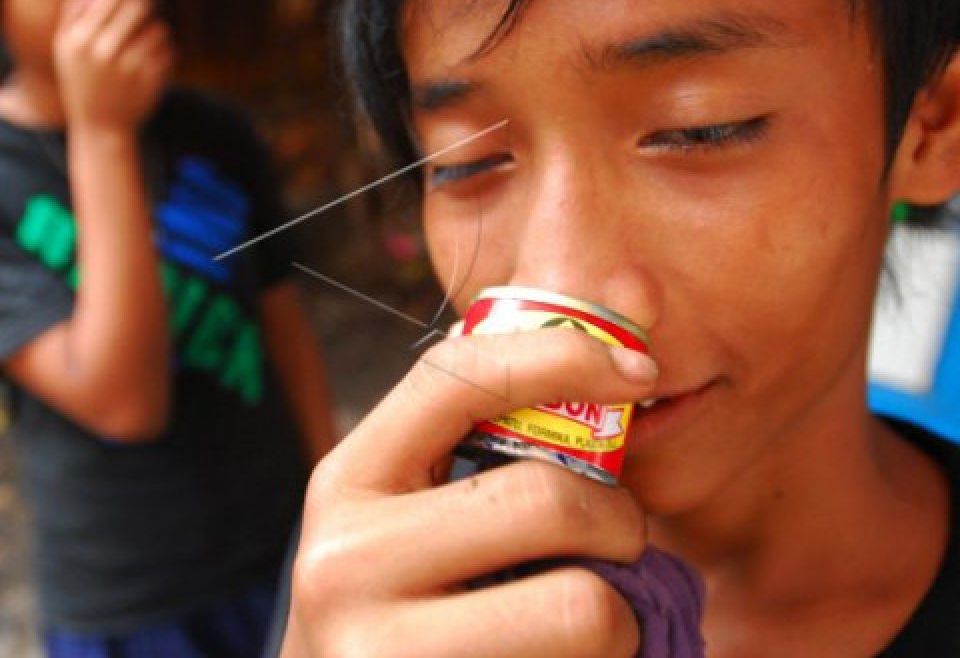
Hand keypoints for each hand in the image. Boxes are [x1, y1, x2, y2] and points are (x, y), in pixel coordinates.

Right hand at [53, 0, 173, 133]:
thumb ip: (73, 16)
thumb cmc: (83, 82)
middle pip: (137, 5)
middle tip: (140, 22)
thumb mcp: (66, 51)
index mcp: (77, 40)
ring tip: (145, 48)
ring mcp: (126, 66)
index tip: (120, 10)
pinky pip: (169, 51)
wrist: (100, 128)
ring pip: (158, 29)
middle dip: (142, 11)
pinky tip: (153, 66)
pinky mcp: (149, 81)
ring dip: (155, 36)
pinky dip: (164, 56)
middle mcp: (100, 51)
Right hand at [284, 329, 658, 657]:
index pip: (455, 377)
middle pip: (549, 498)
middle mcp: (345, 562)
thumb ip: (461, 462)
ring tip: (588, 630)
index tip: (639, 371)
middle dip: (620, 523)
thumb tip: (579, 361)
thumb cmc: (392, 621)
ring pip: (587, 606)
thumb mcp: (394, 530)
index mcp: (344, 485)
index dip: (560, 355)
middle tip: (617, 551)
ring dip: (623, 618)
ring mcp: (382, 652)